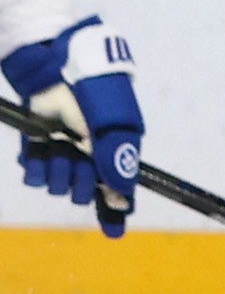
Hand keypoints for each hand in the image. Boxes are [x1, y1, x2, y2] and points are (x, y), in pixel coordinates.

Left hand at [2, 15, 143, 237]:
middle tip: (80, 163)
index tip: (113, 232)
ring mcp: (62, 152)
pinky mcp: (36, 146)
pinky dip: (36, 169)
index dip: (115, 212)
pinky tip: (41, 155)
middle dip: (81, 183)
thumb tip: (121, 198)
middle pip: (84, 194)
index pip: (119, 193)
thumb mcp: (117, 126)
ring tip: (58, 149)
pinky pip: (34, 175)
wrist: (58, 62)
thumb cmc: (97, 91)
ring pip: (58, 187)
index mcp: (116, 154)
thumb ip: (119, 162)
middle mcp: (89, 158)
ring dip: (58, 172)